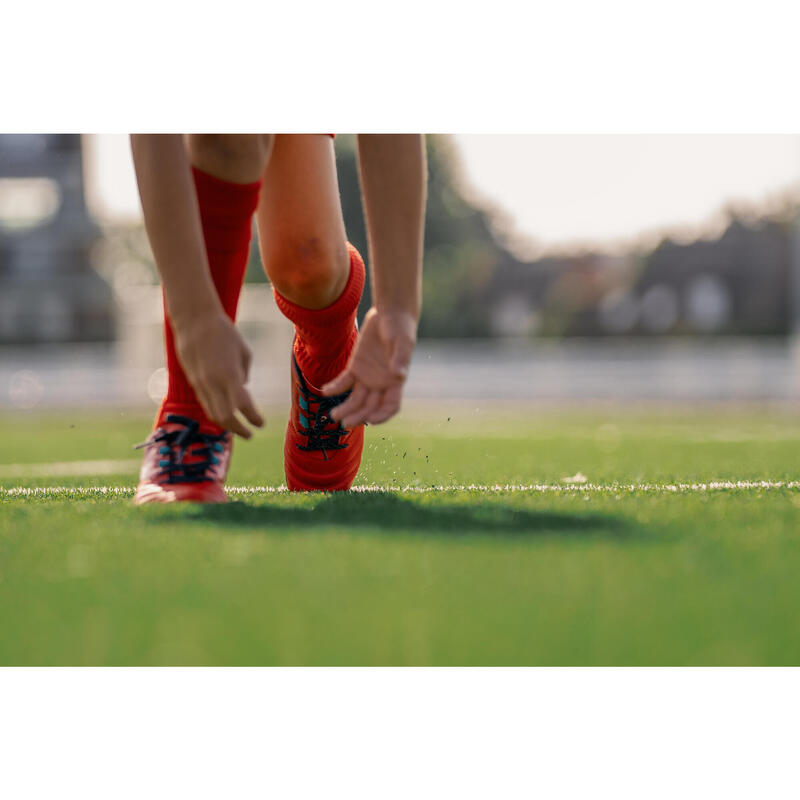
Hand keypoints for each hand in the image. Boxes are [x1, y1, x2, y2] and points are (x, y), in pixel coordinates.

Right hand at [172, 312, 263, 437]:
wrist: (194, 321)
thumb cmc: (224, 332)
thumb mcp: (243, 352)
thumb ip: (243, 374)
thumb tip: (242, 389)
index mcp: (229, 375)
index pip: (243, 405)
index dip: (253, 418)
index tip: (261, 423)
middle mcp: (213, 383)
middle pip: (225, 417)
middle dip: (238, 429)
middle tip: (250, 434)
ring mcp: (200, 383)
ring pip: (212, 413)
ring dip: (226, 424)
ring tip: (238, 428)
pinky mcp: (193, 381)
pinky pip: (205, 403)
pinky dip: (216, 411)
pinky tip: (225, 413)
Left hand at [322, 307, 416, 427]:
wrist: (389, 314)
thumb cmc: (401, 328)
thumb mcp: (402, 341)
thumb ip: (401, 358)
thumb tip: (399, 375)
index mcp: (396, 381)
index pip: (391, 405)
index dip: (382, 416)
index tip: (371, 420)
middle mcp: (382, 383)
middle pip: (370, 406)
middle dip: (358, 416)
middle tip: (344, 424)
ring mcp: (368, 376)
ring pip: (356, 399)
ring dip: (345, 408)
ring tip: (333, 416)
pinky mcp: (356, 367)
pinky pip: (344, 381)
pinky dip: (335, 388)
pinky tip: (325, 392)